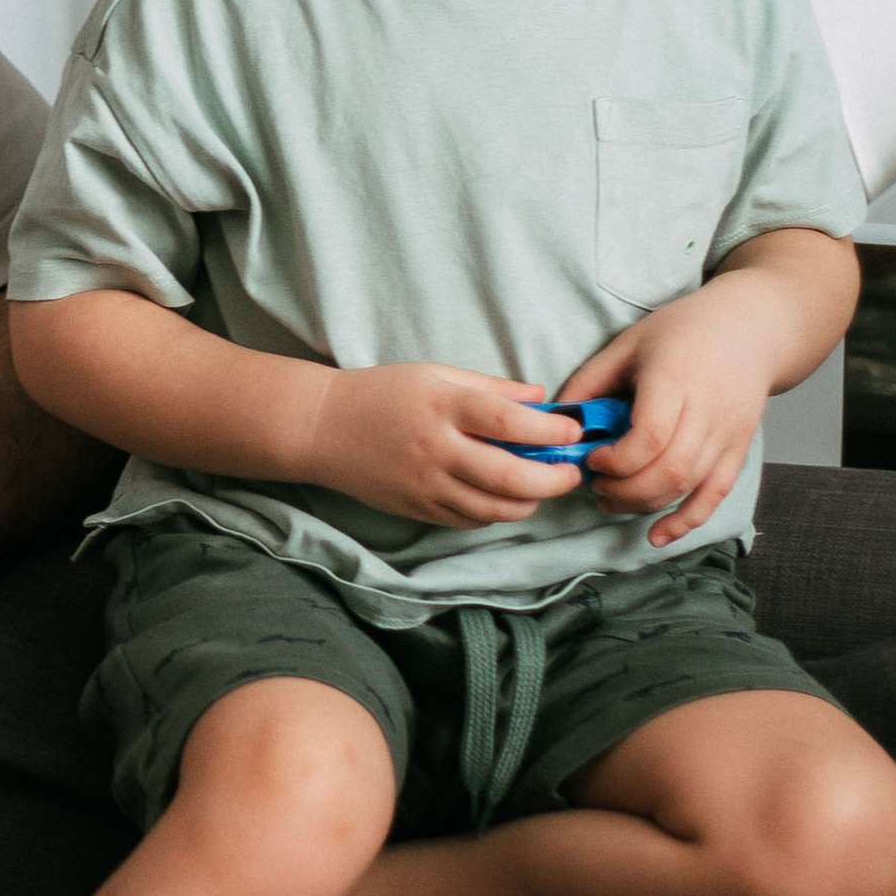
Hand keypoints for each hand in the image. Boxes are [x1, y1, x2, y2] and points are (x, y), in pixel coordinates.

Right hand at [305, 363, 582, 528]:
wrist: (323, 428)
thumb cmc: (382, 393)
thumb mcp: (435, 374)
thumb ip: (490, 387)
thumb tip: (542, 398)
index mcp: (443, 405)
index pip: (509, 422)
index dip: (550, 431)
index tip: (572, 432)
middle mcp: (436, 448)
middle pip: (509, 476)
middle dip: (552, 479)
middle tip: (572, 474)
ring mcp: (426, 484)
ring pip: (493, 509)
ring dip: (529, 503)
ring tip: (544, 489)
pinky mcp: (417, 509)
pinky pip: (469, 520)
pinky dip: (496, 514)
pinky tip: (506, 500)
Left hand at [560, 285, 780, 546]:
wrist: (750, 329)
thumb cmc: (683, 332)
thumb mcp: (629, 344)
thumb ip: (590, 382)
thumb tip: (556, 421)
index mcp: (675, 379)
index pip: (650, 436)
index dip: (616, 460)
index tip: (590, 459)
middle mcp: (707, 410)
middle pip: (669, 469)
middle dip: (624, 490)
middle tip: (596, 488)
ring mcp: (728, 434)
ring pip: (687, 486)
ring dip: (644, 504)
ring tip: (612, 500)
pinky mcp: (738, 450)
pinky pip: (714, 496)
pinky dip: (685, 521)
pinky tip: (657, 536)